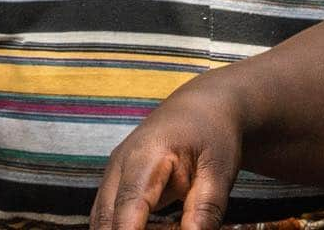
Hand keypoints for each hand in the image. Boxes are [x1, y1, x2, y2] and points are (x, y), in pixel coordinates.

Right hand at [90, 74, 244, 229]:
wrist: (202, 107)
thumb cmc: (212, 134)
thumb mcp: (219, 171)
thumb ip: (206, 210)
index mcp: (147, 155)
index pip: (128, 206)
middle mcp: (121, 162)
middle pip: (107, 217)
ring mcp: (114, 170)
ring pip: (103, 218)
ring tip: (170, 226)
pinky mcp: (116, 180)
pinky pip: (110, 214)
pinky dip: (128, 228)